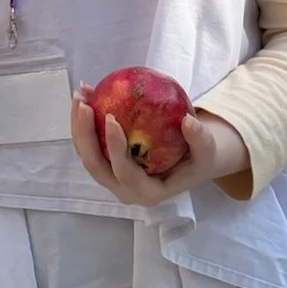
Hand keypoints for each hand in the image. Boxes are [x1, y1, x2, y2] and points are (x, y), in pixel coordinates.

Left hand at [70, 91, 249, 206]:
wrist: (193, 161)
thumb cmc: (200, 158)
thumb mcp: (208, 151)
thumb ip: (200, 139)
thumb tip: (188, 121)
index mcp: (147, 192)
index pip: (125, 173)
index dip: (114, 148)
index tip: (111, 118)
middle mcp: (125, 189)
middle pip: (95, 166)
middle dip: (84, 135)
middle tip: (85, 104)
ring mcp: (113, 178)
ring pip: (87, 155)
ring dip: (78, 126)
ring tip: (80, 95)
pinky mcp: (108, 164)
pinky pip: (90, 144)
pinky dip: (85, 122)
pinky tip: (86, 95)